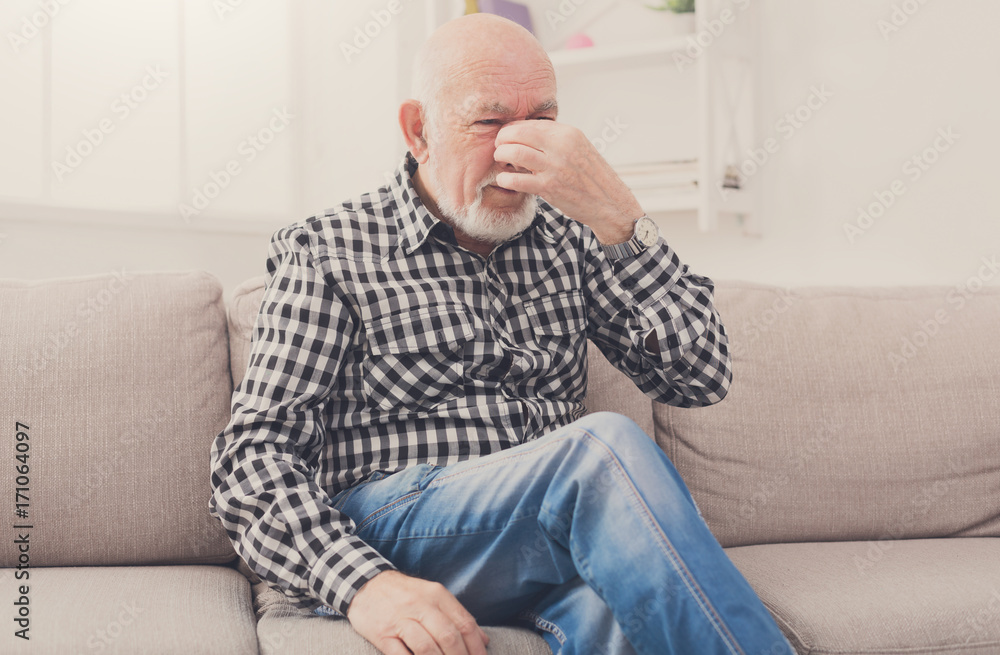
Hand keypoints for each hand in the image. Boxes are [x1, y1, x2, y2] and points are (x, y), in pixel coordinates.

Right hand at [346, 570, 489, 654]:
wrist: (366, 584)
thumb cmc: (405, 594)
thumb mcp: (433, 596)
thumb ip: (457, 616)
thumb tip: (483, 640)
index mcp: (437, 595)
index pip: (464, 623)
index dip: (476, 647)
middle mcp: (420, 605)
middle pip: (448, 637)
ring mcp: (400, 620)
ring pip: (426, 648)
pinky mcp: (382, 634)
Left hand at [493, 120, 644, 243]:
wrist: (610, 203)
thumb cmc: (592, 177)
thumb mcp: (579, 148)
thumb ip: (556, 140)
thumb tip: (528, 135)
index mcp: (568, 133)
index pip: (531, 124)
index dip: (513, 129)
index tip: (507, 137)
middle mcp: (561, 146)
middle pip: (518, 134)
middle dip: (502, 139)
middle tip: (499, 148)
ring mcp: (555, 167)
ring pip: (514, 153)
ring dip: (501, 156)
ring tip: (501, 161)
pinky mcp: (549, 187)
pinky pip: (517, 180)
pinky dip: (505, 179)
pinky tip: (504, 180)